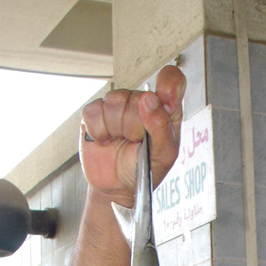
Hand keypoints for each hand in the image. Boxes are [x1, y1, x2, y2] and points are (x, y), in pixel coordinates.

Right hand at [79, 64, 185, 203]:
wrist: (117, 186)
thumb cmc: (145, 169)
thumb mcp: (163, 155)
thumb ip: (161, 127)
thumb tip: (148, 99)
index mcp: (165, 109)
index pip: (172, 79)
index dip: (168, 86)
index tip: (166, 102)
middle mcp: (142, 101)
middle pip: (137, 97)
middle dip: (136, 126)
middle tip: (136, 142)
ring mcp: (117, 104)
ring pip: (114, 101)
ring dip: (117, 129)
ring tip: (120, 141)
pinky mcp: (95, 111)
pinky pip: (94, 111)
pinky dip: (99, 131)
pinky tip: (105, 140)